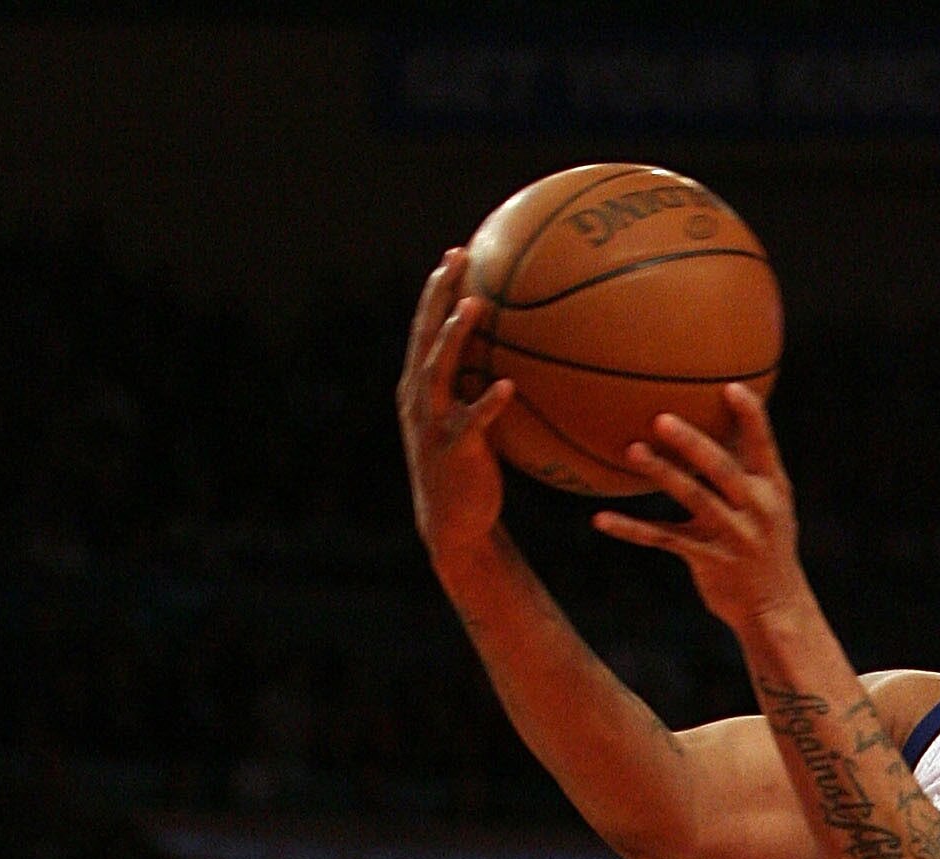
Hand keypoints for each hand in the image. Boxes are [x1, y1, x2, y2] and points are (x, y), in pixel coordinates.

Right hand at [397, 248, 514, 580]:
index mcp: (421, 386)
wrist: (454, 524)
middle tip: (456, 257)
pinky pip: (472, 423)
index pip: (426, 327)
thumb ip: (482, 388)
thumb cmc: (471, 471)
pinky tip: (506, 386)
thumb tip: (520, 358)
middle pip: (425, 334)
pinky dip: (488, 404)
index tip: (457, 253)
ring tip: (474, 305)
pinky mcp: (454, 452)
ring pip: (438, 370)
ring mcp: (433, 424)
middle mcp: (419, 398)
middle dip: (438, 293)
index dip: (438, 289)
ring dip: (454, 336)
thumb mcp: (473, 423)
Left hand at [592, 389, 807, 636]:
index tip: (730, 388)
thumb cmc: (768, 545)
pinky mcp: (706, 560)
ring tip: (633, 450)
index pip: (763, 446)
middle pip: (722, 469)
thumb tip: (726, 416)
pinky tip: (600, 520)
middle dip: (693, 444)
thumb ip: (750, 467)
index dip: (750, 417)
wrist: (776, 608)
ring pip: (692, 497)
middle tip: (662, 418)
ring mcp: (731, 536)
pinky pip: (663, 538)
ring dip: (661, 473)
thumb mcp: (773, 506)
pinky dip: (630, 529)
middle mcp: (755, 509)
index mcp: (772, 489)